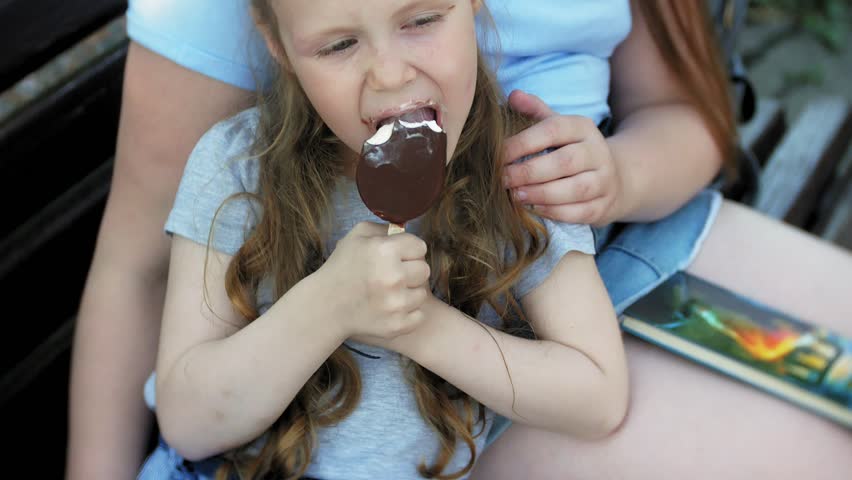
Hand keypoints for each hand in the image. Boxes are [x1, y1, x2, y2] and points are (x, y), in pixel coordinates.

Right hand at [317, 222, 430, 339]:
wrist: (325, 306)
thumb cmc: (342, 267)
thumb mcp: (357, 236)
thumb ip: (384, 228)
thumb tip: (405, 230)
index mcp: (385, 251)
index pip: (420, 247)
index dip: (408, 251)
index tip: (396, 257)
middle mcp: (393, 277)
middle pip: (424, 270)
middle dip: (410, 271)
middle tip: (392, 275)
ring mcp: (396, 304)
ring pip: (422, 293)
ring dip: (408, 292)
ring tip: (388, 292)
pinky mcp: (397, 325)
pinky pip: (418, 315)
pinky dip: (406, 313)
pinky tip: (388, 307)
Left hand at [503, 90, 623, 225]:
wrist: (613, 178)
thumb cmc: (571, 150)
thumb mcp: (557, 127)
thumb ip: (535, 111)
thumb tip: (513, 95)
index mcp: (583, 128)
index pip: (553, 130)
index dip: (523, 142)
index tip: (498, 154)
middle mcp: (598, 152)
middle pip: (565, 162)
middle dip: (529, 172)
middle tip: (502, 179)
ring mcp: (604, 181)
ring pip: (575, 189)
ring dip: (541, 193)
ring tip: (515, 195)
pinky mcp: (603, 206)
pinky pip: (580, 212)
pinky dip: (554, 212)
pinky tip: (533, 208)